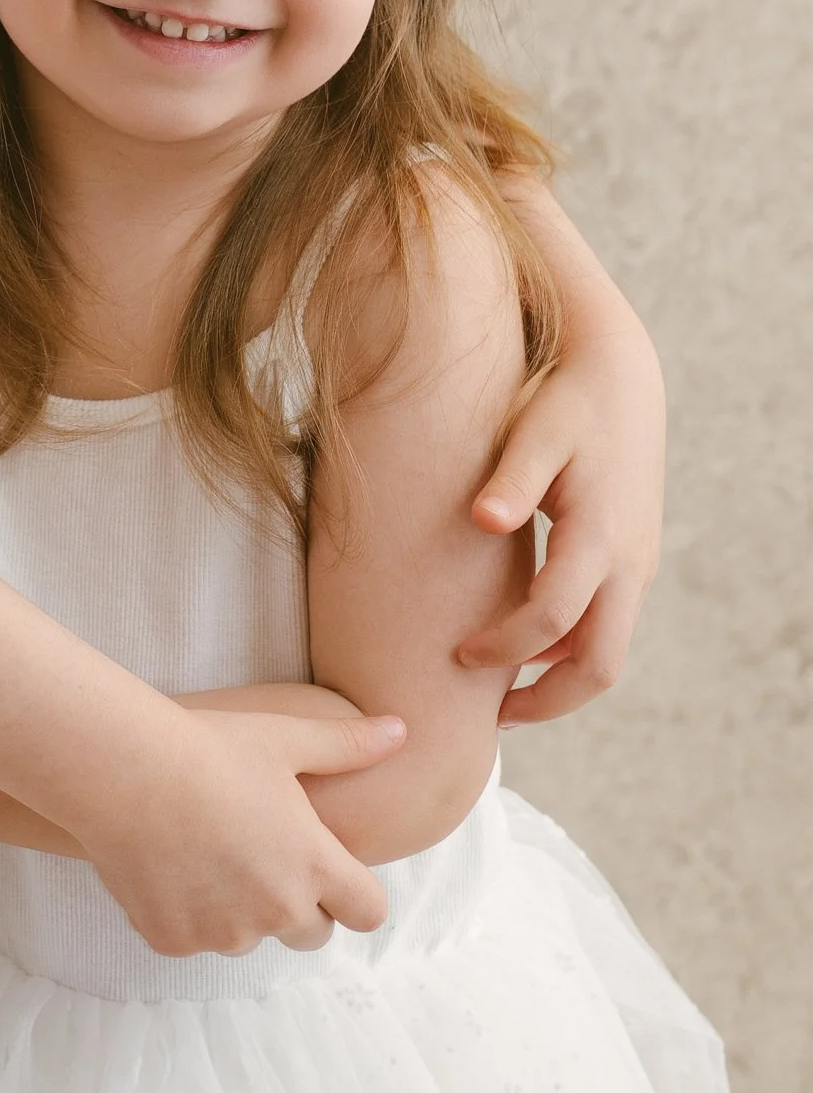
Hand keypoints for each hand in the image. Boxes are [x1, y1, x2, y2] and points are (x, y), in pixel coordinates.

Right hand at [66, 700, 405, 956]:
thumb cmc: (208, 746)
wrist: (123, 770)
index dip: (355, 895)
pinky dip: (184, 913)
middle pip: (312, 934)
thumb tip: (401, 731)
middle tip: (261, 857)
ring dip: (238, 911)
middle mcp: (277, 909)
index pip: (368, 912)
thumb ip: (348, 745)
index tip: (334, 874)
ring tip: (206, 854)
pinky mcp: (175, 940)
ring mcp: (223, 931)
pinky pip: (192, 937)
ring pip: (248, 936)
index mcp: (314, 864)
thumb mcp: (284, 737)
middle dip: (297, 906)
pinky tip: (166, 866)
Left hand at [458, 349, 665, 722]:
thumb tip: (483, 518)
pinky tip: (523, 645)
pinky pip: (606, 625)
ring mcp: (636, 565)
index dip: (505, 649)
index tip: (457, 656)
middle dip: (546, 702)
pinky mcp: (632, 560)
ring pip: (607, 651)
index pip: (554, 620)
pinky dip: (568, 650)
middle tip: (489, 717)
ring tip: (498, 692)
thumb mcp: (535, 431)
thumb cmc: (565, 401)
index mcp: (600, 536)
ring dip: (558, 681)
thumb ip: (512, 479)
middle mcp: (629, 562)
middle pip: (599, 666)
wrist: (619, 375)